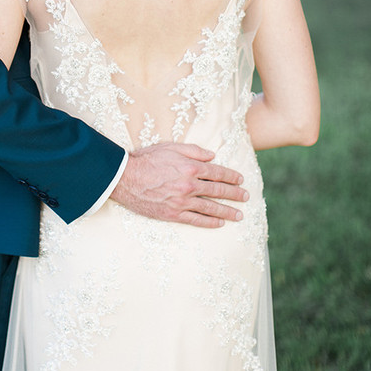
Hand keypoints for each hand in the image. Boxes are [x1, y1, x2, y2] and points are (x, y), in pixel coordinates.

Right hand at [111, 143, 248, 227]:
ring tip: (239, 215)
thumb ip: (193, 151)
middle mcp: (189, 185)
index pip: (217, 173)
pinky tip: (220, 223)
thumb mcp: (170, 147)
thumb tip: (212, 156)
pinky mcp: (173, 214)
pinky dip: (210, 222)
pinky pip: (196, 220)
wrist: (125, 178)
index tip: (240, 179)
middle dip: (234, 194)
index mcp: (190, 167)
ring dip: (227, 211)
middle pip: (218, 191)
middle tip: (245, 197)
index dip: (230, 176)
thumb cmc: (146, 159)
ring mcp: (182, 202)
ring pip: (210, 208)